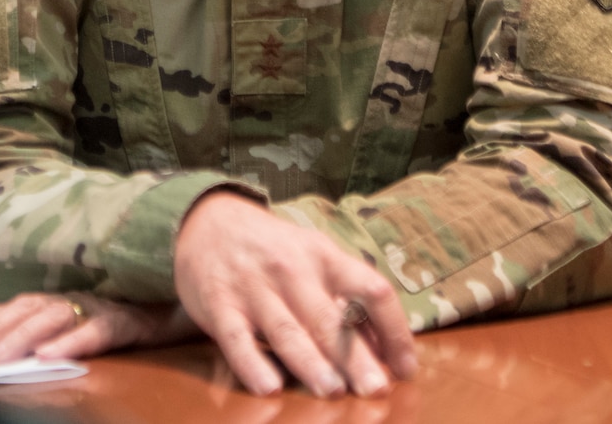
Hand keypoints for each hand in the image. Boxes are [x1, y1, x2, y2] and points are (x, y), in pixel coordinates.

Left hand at [0, 290, 193, 364]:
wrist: (182, 306)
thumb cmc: (129, 318)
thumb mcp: (81, 326)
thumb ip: (46, 333)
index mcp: (59, 298)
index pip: (10, 309)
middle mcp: (74, 298)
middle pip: (23, 312)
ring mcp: (99, 307)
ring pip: (52, 319)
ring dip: (19, 338)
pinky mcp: (126, 320)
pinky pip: (96, 331)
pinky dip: (71, 342)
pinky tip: (49, 355)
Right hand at [172, 191, 418, 398]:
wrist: (205, 222)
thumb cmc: (273, 250)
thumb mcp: (314, 259)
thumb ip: (347, 300)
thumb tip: (388, 349)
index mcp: (325, 256)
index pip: (371, 289)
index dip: (394, 329)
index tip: (405, 368)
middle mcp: (292, 269)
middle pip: (329, 317)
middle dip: (353, 355)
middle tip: (374, 388)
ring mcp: (254, 287)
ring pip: (286, 329)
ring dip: (310, 362)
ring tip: (332, 390)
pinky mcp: (219, 304)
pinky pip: (237, 339)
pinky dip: (252, 364)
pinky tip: (269, 386)